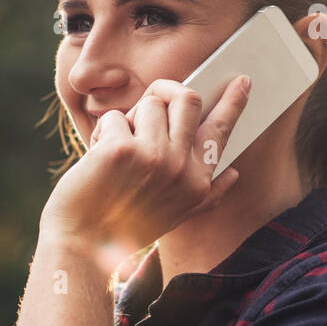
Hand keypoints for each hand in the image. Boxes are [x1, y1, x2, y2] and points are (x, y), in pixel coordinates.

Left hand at [40, 76, 251, 252]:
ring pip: (149, 104)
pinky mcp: (120, 150)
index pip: (220, 130)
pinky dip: (102, 133)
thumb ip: (208, 193)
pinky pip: (115, 118)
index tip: (242, 81)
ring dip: (129, 120)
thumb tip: (234, 174)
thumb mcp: (176, 214)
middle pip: (187, 98)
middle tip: (149, 105)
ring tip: (117, 148)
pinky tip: (97, 158)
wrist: (83, 244)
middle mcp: (181, 168)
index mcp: (198, 181)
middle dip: (165, 92)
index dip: (233, 102)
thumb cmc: (126, 225)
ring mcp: (152, 157)